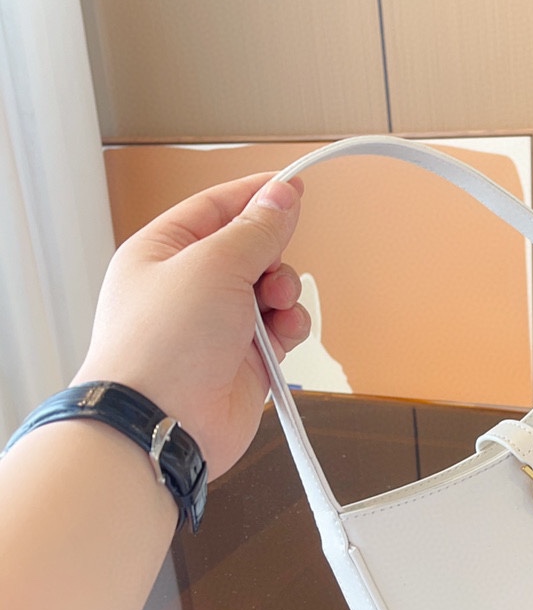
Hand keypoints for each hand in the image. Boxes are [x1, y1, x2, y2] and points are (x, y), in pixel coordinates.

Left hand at [73, 173, 308, 479]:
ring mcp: (216, 325)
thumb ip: (256, 229)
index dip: (256, 195)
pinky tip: (282, 334)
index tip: (293, 185)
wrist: (163, 423)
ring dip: (283, 294)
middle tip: (270, 267)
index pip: (216, 208)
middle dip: (273, 256)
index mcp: (163, 252)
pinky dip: (289, 328)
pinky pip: (281, 329)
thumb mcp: (214, 265)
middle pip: (251, 249)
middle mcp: (188, 287)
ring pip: (271, 290)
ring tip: (273, 308)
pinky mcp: (243, 359)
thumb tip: (281, 197)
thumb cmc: (162, 347)